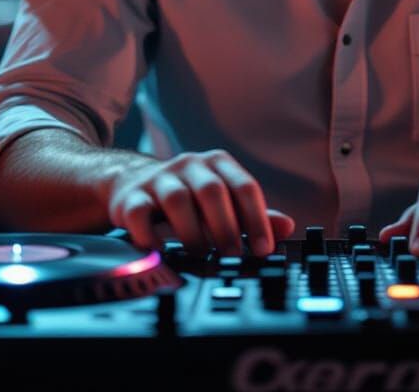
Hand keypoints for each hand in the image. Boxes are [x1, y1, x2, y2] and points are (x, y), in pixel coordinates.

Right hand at [104, 149, 294, 254]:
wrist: (133, 184)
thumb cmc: (189, 199)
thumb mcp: (223, 201)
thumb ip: (253, 215)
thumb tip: (287, 227)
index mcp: (218, 164)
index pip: (244, 186)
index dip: (257, 219)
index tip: (263, 249)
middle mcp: (190, 165)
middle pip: (212, 191)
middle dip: (226, 227)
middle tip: (233, 255)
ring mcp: (159, 178)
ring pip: (178, 199)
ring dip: (192, 232)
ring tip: (201, 255)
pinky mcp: (130, 197)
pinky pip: (138, 213)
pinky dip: (150, 234)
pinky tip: (161, 251)